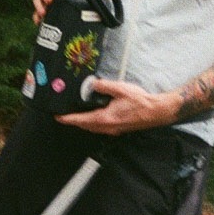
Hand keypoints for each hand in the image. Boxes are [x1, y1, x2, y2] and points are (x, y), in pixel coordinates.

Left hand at [55, 79, 176, 135]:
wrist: (156, 111)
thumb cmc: (140, 101)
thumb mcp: (120, 89)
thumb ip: (104, 86)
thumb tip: (92, 84)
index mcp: (104, 118)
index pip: (81, 120)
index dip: (68, 119)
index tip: (57, 117)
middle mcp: (107, 127)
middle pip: (85, 126)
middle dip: (74, 121)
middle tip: (65, 114)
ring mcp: (113, 130)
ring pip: (93, 128)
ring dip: (83, 123)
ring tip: (77, 114)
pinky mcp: (119, 129)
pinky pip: (100, 127)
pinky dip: (93, 122)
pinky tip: (95, 115)